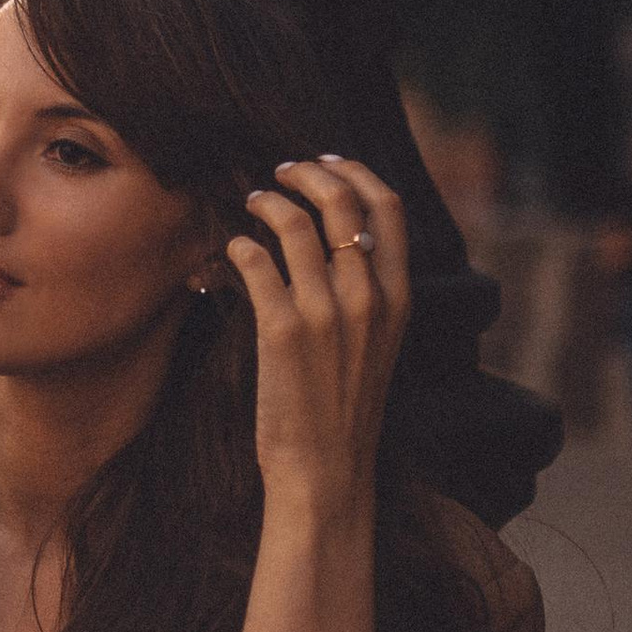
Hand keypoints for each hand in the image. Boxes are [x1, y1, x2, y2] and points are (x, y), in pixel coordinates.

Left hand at [228, 156, 410, 519]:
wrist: (326, 468)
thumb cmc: (345, 405)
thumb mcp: (378, 342)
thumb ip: (369, 289)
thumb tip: (339, 236)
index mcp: (398, 297)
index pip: (389, 206)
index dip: (354, 172)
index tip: (323, 163)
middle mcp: (367, 298)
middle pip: (342, 201)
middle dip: (306, 174)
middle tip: (280, 173)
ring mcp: (326, 313)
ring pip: (294, 223)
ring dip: (266, 202)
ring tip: (252, 204)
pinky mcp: (282, 331)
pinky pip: (254, 261)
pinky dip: (240, 245)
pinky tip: (233, 250)